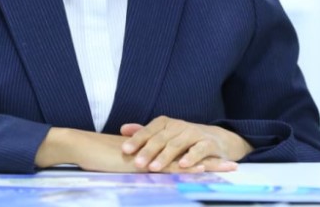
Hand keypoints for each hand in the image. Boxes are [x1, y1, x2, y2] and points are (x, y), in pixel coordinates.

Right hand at [34, 127, 236, 172]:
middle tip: (234, 166)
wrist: (84, 147)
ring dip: (208, 165)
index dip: (201, 158)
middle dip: (213, 161)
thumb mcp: (123, 165)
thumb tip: (143, 171)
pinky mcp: (144, 164)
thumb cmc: (99, 157)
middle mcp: (156, 153)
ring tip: (229, 168)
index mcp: (154, 153)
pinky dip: (186, 169)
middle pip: (190, 156)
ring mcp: (152, 158)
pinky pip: (169, 167)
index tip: (220, 162)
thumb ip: (136, 166)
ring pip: (185, 161)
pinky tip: (201, 171)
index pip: (182, 155)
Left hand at [120, 116, 251, 172]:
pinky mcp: (208, 143)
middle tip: (137, 163)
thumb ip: (145, 132)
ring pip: (177, 145)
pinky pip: (198, 150)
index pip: (149, 130)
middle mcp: (179, 126)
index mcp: (166, 123)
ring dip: (165, 156)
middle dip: (148, 151)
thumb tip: (123, 129)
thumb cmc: (184, 138)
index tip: (124, 150)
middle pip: (161, 138)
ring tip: (154, 167)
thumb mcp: (164, 133)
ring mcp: (194, 133)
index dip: (137, 139)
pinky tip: (182, 165)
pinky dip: (191, 157)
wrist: (216, 139)